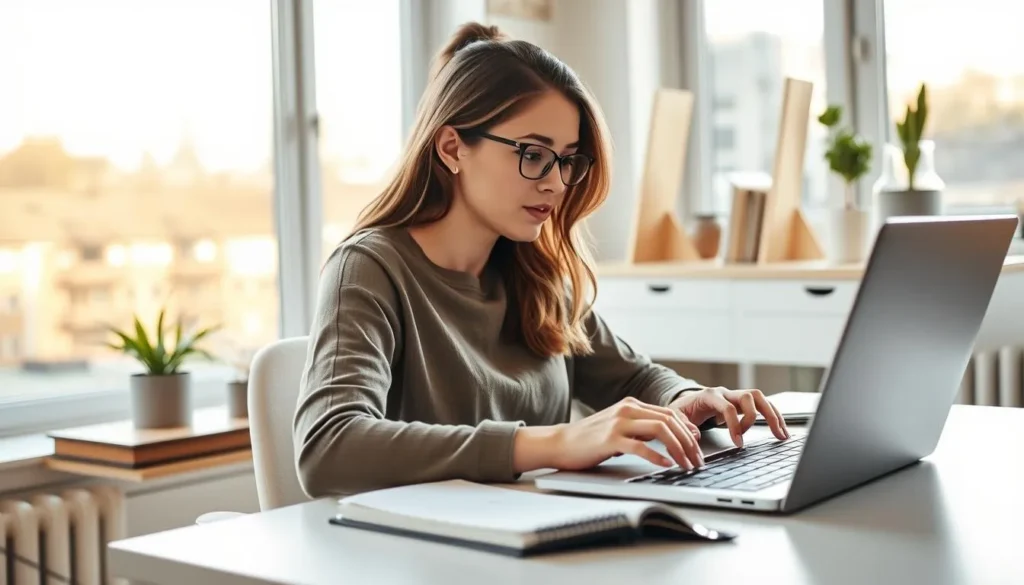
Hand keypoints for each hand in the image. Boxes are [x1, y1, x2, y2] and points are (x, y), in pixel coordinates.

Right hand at [513, 397, 703, 472]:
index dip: (688, 430)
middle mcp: (627, 409)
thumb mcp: (619, 428)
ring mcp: (619, 423)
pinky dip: (657, 456)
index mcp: (632, 405)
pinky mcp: (610, 439)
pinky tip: (666, 465)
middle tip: (697, 460)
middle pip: (669, 421)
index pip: (669, 413)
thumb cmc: (590, 439)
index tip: (698, 445)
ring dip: (679, 449)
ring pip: (660, 431)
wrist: (560, 443)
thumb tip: (669, 437)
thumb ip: (641, 428)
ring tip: (686, 465)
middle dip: (688, 442)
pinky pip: (641, 447)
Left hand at [668, 387, 788, 447]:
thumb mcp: (675, 417)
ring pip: (760, 399)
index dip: (735, 425)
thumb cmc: (682, 410)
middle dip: (758, 417)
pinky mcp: (742, 403)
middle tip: (765, 435)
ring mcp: (735, 396)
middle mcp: (726, 393)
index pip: (728, 407)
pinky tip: (780, 431)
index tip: (739, 443)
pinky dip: (773, 416)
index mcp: (710, 395)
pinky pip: (762, 406)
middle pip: (749, 396)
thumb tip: (696, 435)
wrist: (684, 402)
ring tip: (782, 434)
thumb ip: (684, 425)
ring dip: (773, 415)